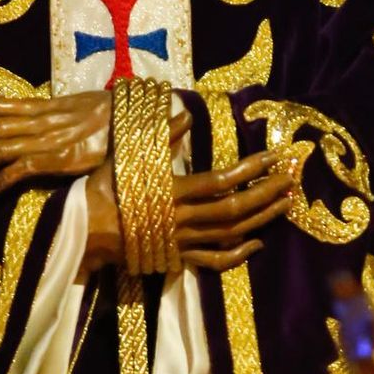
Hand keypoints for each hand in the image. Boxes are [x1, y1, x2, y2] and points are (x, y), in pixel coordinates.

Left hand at [0, 94, 113, 194]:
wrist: (141, 118)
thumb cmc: (113, 116)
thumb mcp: (75, 110)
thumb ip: (51, 118)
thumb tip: (29, 128)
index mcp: (41, 106)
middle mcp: (41, 120)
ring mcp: (51, 139)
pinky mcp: (64, 158)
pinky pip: (25, 166)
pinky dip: (3, 178)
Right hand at [82, 149, 295, 275]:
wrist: (82, 234)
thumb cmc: (103, 190)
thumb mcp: (128, 157)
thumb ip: (162, 136)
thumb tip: (186, 112)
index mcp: (171, 191)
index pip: (221, 180)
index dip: (251, 169)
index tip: (274, 157)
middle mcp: (182, 219)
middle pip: (234, 209)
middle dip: (266, 194)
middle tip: (291, 179)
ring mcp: (182, 242)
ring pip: (230, 233)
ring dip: (262, 218)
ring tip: (286, 203)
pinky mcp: (178, 258)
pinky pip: (214, 261)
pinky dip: (238, 255)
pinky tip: (258, 244)